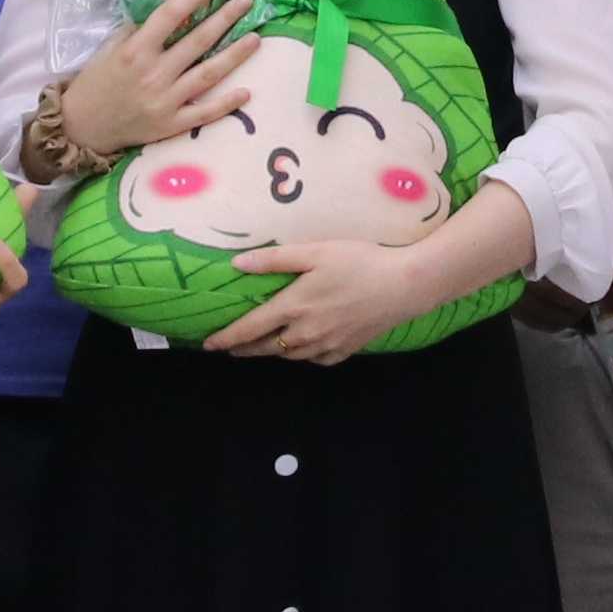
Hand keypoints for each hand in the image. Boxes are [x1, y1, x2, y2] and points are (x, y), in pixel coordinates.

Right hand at [45, 0, 266, 164]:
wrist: (83, 125)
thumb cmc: (97, 81)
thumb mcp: (111, 47)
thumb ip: (140, 29)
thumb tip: (171, 8)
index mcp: (136, 50)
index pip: (170, 16)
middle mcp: (153, 73)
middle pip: (197, 40)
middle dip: (225, 18)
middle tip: (246, 2)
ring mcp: (164, 101)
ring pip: (208, 74)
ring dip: (234, 55)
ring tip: (256, 38)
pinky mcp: (170, 125)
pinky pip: (204, 113)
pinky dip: (226, 103)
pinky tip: (246, 92)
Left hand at [220, 230, 473, 362]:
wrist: (403, 285)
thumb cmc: (359, 261)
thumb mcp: (314, 252)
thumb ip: (274, 260)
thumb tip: (237, 264)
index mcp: (293, 307)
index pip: (249, 329)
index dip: (226, 338)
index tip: (209, 345)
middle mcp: (305, 332)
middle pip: (266, 348)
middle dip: (244, 349)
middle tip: (229, 349)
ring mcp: (327, 344)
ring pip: (289, 356)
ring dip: (271, 352)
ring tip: (261, 346)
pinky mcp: (346, 350)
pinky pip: (315, 360)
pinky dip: (302, 356)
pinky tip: (302, 348)